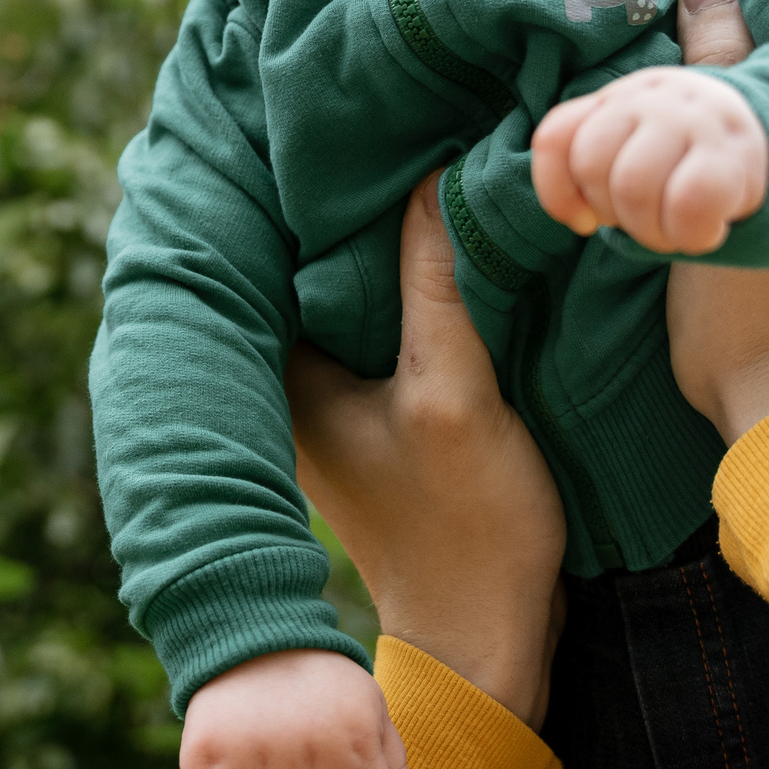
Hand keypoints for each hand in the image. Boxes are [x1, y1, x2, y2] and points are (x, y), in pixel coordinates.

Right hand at [179, 649, 406, 768]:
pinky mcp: (208, 763)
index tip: (327, 767)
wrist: (251, 634)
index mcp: (355, 744)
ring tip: (254, 761)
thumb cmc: (314, 678)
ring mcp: (257, 763)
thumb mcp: (368, 703)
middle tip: (285, 751)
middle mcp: (309, 758)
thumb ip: (387, 756)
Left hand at [286, 175, 565, 728]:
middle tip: (400, 135)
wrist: (489, 636)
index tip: (357, 133)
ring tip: (428, 172)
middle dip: (355, 214)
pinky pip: (382, 326)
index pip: (279, 256)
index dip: (316, 196)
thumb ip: (439, 287)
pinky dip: (410, 291)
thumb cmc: (464, 527)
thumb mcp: (455, 392)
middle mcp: (288, 385)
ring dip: (387, 250)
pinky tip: (450, 249)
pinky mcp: (376, 412)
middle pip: (313, 270)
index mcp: (281, 378)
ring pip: (352, 296)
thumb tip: (431, 179)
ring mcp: (331, 401)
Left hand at [532, 65, 768, 254]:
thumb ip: (594, 166)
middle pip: (592, 165)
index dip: (556, 190)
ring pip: (633, 186)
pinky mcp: (732, 150)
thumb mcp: (634, 147)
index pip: (556, 137)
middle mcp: (650, 97)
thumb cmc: (684, 159)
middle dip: (612, 212)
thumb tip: (580, 218)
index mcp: (616, 98)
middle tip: (645, 221)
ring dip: (650, 230)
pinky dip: (691, 234)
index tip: (584, 221)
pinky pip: (687, 204)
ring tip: (675, 230)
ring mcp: (691, 118)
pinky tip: (706, 231)